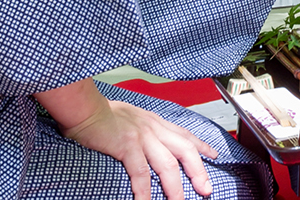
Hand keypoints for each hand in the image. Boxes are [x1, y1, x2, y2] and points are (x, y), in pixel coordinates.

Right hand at [59, 98, 215, 199]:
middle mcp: (153, 128)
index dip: (201, 146)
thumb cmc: (103, 115)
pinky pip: (140, 173)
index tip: (213, 155)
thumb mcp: (132, 118)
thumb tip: (150, 143)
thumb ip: (145, 129)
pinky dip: (145, 190)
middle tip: (206, 189)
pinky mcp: (127, 146)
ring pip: (168, 165)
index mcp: (155, 121)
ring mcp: (142, 137)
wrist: (85, 109)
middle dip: (198, 171)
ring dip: (175, 187)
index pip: (185, 134)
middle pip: (185, 150)